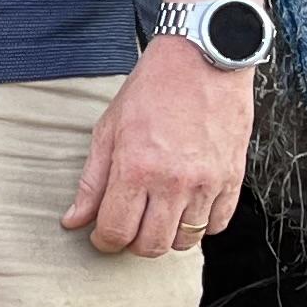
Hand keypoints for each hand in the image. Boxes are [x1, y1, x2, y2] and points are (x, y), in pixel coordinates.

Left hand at [62, 39, 257, 256]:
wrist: (203, 60)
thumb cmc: (151, 90)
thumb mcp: (108, 129)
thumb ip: (92, 181)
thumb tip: (73, 221)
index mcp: (136, 169)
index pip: (116, 232)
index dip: (104, 241)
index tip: (102, 234)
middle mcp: (173, 182)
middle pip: (150, 246)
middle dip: (133, 243)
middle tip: (129, 226)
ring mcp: (207, 183)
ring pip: (185, 241)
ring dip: (167, 236)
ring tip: (157, 215)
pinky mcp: (232, 178)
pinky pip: (217, 225)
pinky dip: (200, 225)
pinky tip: (186, 207)